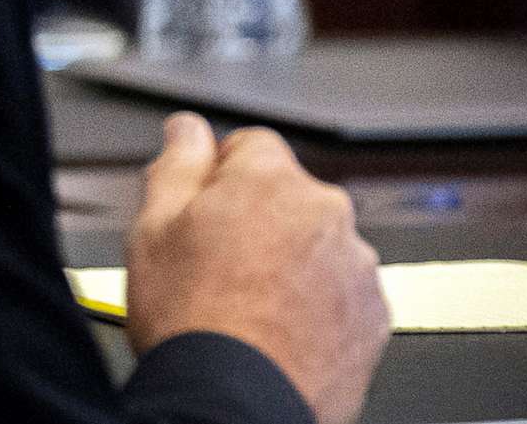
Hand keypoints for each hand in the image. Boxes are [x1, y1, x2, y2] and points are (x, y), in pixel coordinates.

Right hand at [123, 113, 388, 423]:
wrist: (233, 403)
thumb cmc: (193, 322)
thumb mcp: (153, 228)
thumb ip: (177, 163)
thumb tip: (188, 129)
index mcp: (270, 181)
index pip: (250, 145)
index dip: (219, 176)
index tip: (205, 207)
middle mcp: (326, 214)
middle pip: (287, 197)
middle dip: (257, 220)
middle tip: (217, 263)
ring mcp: (356, 267)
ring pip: (317, 246)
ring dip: (290, 263)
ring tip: (247, 304)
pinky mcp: (374, 318)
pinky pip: (342, 294)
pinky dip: (317, 305)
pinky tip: (277, 328)